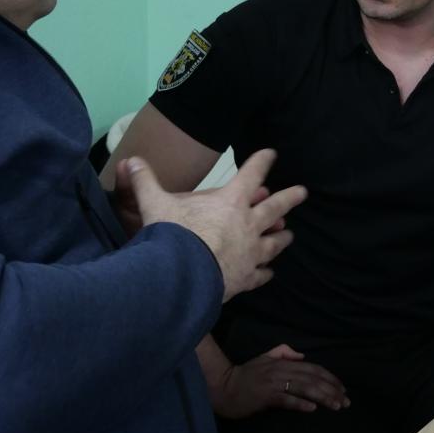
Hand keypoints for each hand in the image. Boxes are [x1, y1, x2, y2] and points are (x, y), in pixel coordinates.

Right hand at [116, 149, 305, 300]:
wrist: (181, 277)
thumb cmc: (173, 235)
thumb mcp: (156, 204)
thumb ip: (145, 182)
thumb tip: (130, 160)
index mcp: (231, 202)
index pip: (251, 174)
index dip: (262, 162)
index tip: (272, 154)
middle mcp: (248, 225)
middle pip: (276, 208)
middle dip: (290, 198)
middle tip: (303, 192)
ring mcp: (251, 253)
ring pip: (274, 243)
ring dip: (282, 237)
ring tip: (289, 234)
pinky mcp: (247, 278)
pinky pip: (261, 275)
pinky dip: (266, 273)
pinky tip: (268, 273)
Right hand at [211, 344, 349, 419]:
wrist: (224, 386)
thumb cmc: (245, 374)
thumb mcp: (264, 357)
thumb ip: (283, 352)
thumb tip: (302, 356)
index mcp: (284, 362)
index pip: (313, 368)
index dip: (330, 377)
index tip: (342, 388)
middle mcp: (282, 370)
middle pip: (313, 378)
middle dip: (332, 389)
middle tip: (346, 401)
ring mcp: (274, 383)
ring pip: (305, 388)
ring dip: (323, 397)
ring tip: (336, 405)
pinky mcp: (266, 396)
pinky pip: (287, 399)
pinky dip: (301, 403)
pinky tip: (313, 408)